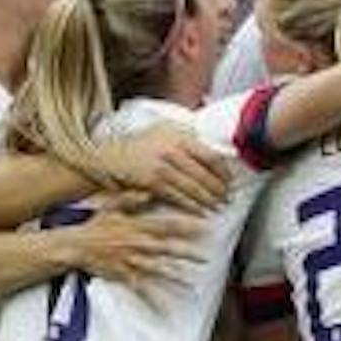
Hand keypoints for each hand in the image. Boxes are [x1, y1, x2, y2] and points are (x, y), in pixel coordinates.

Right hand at [68, 210, 204, 300]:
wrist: (75, 246)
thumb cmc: (94, 225)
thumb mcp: (110, 205)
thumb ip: (130, 197)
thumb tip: (149, 191)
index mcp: (138, 227)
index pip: (166, 226)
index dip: (186, 227)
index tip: (204, 228)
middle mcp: (138, 244)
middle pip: (167, 249)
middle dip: (187, 254)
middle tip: (205, 258)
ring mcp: (132, 262)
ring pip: (158, 270)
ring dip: (176, 277)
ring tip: (192, 284)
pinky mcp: (125, 276)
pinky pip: (141, 290)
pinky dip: (153, 300)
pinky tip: (165, 308)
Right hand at [97, 125, 230, 214]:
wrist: (111, 157)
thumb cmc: (140, 145)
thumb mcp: (165, 130)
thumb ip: (188, 135)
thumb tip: (213, 146)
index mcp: (180, 137)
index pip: (211, 156)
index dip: (223, 171)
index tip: (229, 181)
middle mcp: (172, 151)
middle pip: (204, 174)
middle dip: (218, 190)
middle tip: (226, 198)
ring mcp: (162, 168)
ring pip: (192, 187)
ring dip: (207, 200)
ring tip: (216, 206)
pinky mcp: (152, 183)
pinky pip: (177, 197)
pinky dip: (191, 206)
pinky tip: (199, 211)